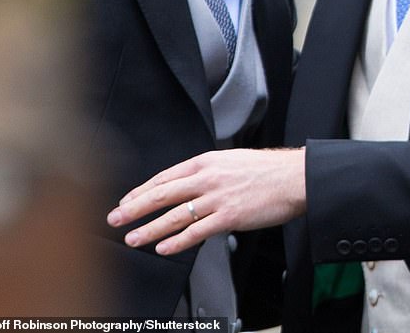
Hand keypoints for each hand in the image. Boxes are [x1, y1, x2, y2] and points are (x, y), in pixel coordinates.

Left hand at [106, 147, 305, 254]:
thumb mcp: (230, 160)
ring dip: (149, 228)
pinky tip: (163, 248)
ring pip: (174, 215)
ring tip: (132, 238)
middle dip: (134, 207)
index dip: (142, 190)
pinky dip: (176, 241)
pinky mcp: (229, 216)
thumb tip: (190, 184)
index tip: (126, 200)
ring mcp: (217, 197)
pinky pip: (196, 231)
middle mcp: (207, 177)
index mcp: (206, 161)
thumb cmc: (266, 170)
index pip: (165, 176)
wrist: (293, 177)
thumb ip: (208, 172)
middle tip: (115, 218)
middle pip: (162, 193)